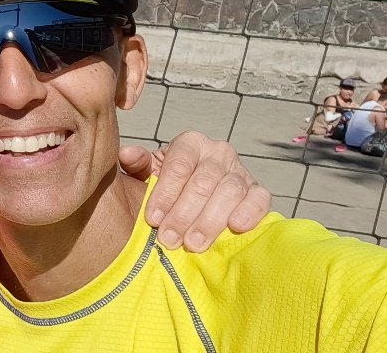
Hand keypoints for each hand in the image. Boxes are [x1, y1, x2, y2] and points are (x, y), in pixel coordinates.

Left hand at [118, 131, 272, 252]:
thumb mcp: (149, 174)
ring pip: (229, 192)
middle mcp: (218, 152)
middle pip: (203, 182)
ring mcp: (240, 170)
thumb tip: (127, 155)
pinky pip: (259, 199)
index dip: (165, 194)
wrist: (194, 197)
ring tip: (193, 243)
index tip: (153, 219)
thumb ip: (138, 165)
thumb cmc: (168, 186)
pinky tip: (236, 227)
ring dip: (210, 220)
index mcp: (190, 144)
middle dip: (184, 214)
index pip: (179, 166)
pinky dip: (250, 212)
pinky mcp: (257, 190)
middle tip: (169, 239)